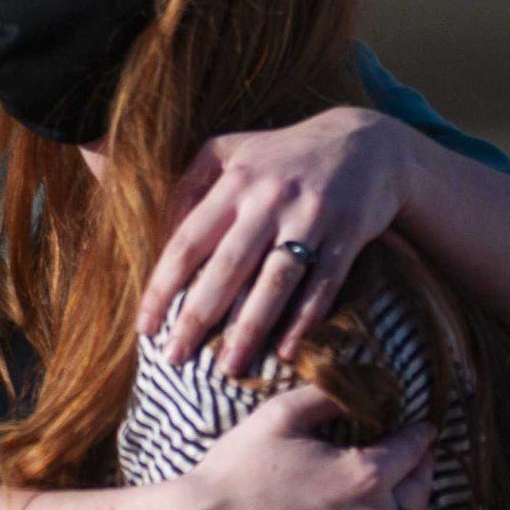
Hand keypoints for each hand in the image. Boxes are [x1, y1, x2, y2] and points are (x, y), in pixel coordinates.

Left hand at [138, 106, 421, 374]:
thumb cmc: (284, 155)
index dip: (162, 286)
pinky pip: (322, 285)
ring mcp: (311, 217)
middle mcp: (270, 198)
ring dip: (250, 329)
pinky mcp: (348, 234)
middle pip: (228, 267)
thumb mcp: (232, 150)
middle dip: (198, 317)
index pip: (188, 240)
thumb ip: (192, 184)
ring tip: (229, 368)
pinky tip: (284, 352)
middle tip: (176, 359)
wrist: (364, 142)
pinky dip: (303, 321)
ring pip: (275, 282)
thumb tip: (160, 232)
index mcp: (236, 179)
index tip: (145, 327)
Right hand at [160, 385, 432, 509]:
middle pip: (418, 491)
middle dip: (421, 470)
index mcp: (363, 473)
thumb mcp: (278, 416)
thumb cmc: (235, 472)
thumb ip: (326, 397)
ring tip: (410, 499)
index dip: (420, 436)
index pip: (412, 450)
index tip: (424, 430)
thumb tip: (363, 385)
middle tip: (419, 461)